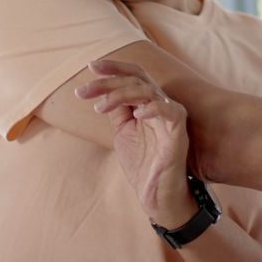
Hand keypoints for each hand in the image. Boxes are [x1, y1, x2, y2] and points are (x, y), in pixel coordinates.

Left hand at [76, 59, 197, 226]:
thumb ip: (118, 110)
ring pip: (147, 91)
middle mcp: (160, 104)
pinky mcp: (178, 132)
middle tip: (83, 92)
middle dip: (108, 82)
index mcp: (148, 103)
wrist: (155, 194)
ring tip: (100, 108)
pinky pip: (170, 111)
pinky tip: (137, 115)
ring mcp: (170, 116)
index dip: (114, 68)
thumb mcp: (123, 131)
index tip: (90, 66)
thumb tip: (103, 91)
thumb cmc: (142, 163)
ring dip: (119, 95)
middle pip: (137, 79)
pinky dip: (153, 108)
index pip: (134, 75)